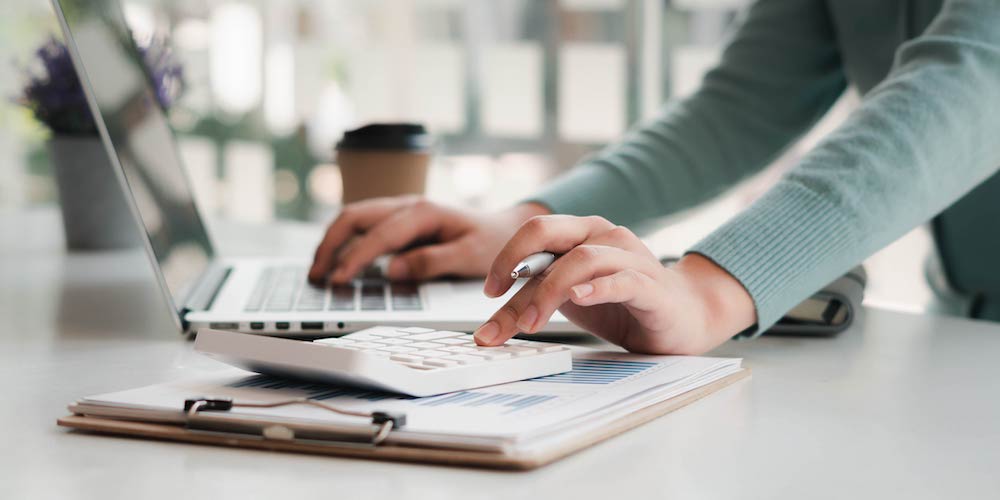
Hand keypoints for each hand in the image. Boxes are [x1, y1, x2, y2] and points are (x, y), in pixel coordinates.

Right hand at [309, 197, 549, 283]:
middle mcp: (407, 205)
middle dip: (330, 245)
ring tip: (317, 272)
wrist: (504, 229)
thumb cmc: (491, 242)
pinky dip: (344, 242)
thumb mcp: (471, 256)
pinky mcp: (398, 222)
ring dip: (331, 242)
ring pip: (353, 219)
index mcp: (424, 212)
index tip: (338, 279)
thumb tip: (394, 270)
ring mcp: (400, 211)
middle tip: (316, 276)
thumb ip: (432, 262)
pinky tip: (336, 263)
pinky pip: (363, 227)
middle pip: (354, 217)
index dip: (355, 258)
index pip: (379, 235)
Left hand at [473, 215, 756, 354]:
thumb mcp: (571, 301)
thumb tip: (490, 321)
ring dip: (549, 290)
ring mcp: (630, 257)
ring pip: (581, 259)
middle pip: (548, 230)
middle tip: (495, 296)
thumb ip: (536, 299)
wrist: (686, 316)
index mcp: (580, 234)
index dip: (503, 262)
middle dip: (513, 260)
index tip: (487, 294)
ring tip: (530, 323)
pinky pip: (622, 280)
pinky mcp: (651, 286)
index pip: (532, 239)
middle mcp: (603, 236)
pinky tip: (579, 298)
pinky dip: (598, 288)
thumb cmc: (624, 305)